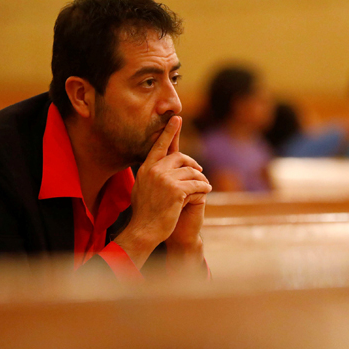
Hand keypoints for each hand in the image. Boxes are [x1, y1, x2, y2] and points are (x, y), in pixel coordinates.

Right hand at [115, 116, 210, 268]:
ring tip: (204, 186)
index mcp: (145, 169)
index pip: (159, 146)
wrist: (144, 230)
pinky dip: (203, 188)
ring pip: (191, 171)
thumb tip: (162, 164)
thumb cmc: (145, 213)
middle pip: (180, 157)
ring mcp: (165, 180)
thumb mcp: (142, 188)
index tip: (177, 118)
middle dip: (192, 163)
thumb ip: (151, 174)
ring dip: (200, 179)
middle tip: (199, 171)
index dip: (169, 132)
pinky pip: (197, 184)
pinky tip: (206, 192)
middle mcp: (154, 171)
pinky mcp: (177, 191)